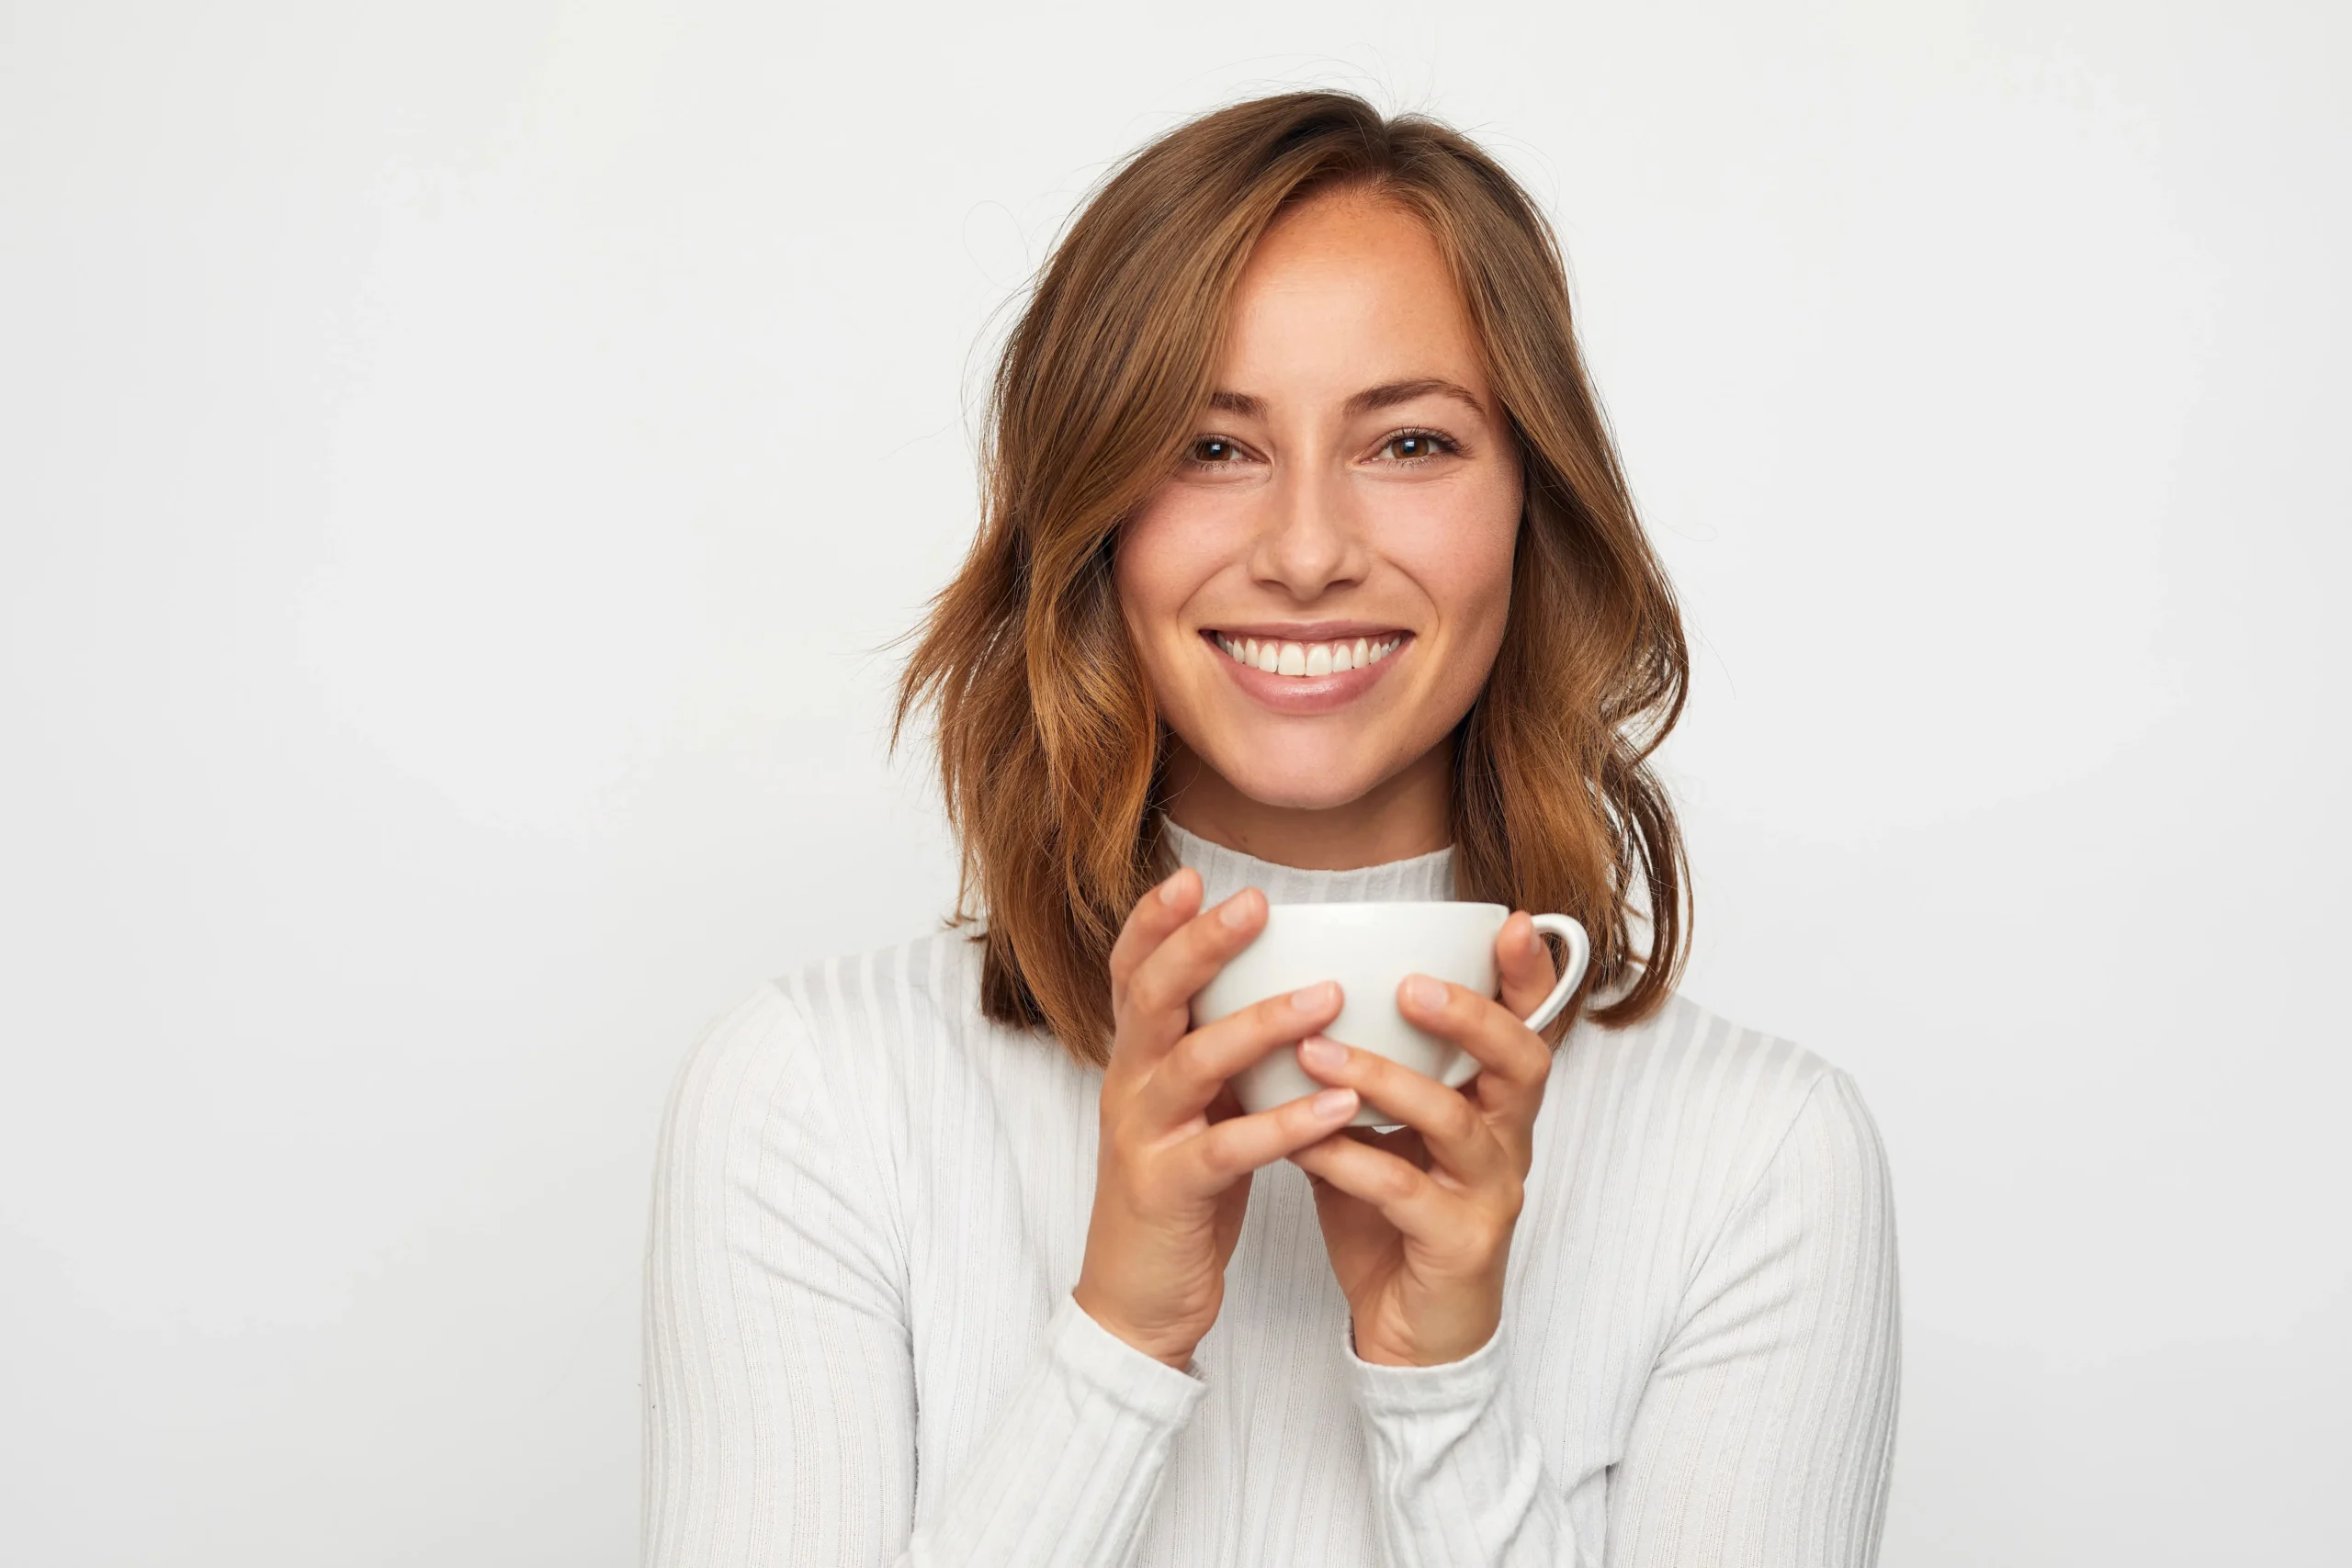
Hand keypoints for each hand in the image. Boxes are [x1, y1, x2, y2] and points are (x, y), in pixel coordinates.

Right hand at [1071, 866, 1364, 1368]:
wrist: (1137, 1301)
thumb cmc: (1181, 1194)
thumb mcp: (1194, 1110)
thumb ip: (1218, 1051)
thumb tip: (1282, 986)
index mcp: (1136, 1062)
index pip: (1132, 975)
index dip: (1154, 922)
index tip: (1193, 875)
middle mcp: (1130, 1088)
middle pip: (1153, 997)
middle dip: (1202, 945)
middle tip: (1255, 903)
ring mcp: (1144, 1139)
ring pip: (1193, 1063)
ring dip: (1260, 1024)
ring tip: (1327, 998)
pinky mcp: (1170, 1193)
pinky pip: (1229, 1150)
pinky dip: (1285, 1124)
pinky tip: (1338, 1104)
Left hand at [1286, 911, 1561, 1366]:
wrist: (1410, 1337)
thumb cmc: (1392, 1221)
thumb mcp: (1378, 1130)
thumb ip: (1358, 1071)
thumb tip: (1295, 994)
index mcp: (1493, 1105)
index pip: (1528, 1025)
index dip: (1527, 976)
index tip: (1505, 922)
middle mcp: (1506, 1142)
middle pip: (1522, 1062)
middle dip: (1470, 1015)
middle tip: (1408, 984)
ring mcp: (1489, 1196)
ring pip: (1457, 1122)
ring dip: (1385, 1080)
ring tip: (1318, 1052)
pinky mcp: (1458, 1247)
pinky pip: (1406, 1193)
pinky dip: (1352, 1161)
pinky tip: (1305, 1146)